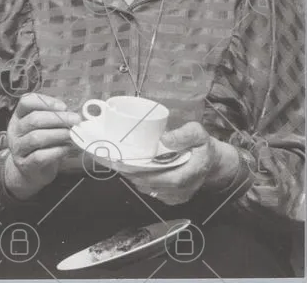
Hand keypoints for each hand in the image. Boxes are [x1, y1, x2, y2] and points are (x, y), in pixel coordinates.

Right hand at [4, 93, 82, 199]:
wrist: (30, 171)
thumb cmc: (40, 146)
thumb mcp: (44, 128)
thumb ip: (55, 119)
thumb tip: (73, 114)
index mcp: (19, 116)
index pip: (26, 102)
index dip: (45, 102)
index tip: (63, 106)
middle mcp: (15, 130)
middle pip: (34, 119)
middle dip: (57, 118)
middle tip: (75, 120)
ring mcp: (18, 148)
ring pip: (36, 137)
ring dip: (58, 134)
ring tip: (72, 134)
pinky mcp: (25, 164)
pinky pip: (39, 156)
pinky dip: (56, 151)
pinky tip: (67, 149)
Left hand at [122, 122, 236, 205]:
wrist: (211, 162)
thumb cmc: (202, 146)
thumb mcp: (198, 133)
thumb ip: (184, 134)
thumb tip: (165, 139)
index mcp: (193, 172)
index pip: (169, 179)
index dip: (147, 174)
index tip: (128, 166)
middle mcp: (185, 188)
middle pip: (155, 186)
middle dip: (135, 176)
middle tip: (118, 164)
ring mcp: (179, 196)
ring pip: (152, 191)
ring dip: (136, 180)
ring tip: (122, 167)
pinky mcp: (174, 198)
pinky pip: (154, 193)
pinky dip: (142, 183)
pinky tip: (134, 173)